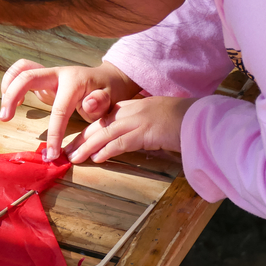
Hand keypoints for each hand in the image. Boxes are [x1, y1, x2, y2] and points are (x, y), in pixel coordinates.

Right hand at [0, 60, 140, 160]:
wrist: (108, 80)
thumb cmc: (108, 93)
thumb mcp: (111, 100)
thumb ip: (101, 102)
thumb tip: (88, 104)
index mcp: (74, 82)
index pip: (59, 109)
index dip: (53, 133)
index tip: (50, 154)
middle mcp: (58, 74)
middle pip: (27, 76)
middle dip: (12, 96)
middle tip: (5, 119)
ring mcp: (49, 74)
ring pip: (21, 69)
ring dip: (8, 86)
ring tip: (5, 110)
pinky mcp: (42, 78)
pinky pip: (21, 73)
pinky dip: (11, 83)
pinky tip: (14, 102)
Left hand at [65, 96, 197, 163]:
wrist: (198, 117)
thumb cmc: (180, 121)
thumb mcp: (154, 119)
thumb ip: (138, 127)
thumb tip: (126, 141)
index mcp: (132, 107)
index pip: (103, 119)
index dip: (87, 131)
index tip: (74, 142)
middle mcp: (131, 111)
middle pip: (99, 125)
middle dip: (81, 140)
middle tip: (67, 152)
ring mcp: (138, 120)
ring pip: (105, 134)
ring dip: (88, 147)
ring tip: (75, 158)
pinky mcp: (146, 132)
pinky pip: (121, 142)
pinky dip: (107, 150)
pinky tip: (97, 158)